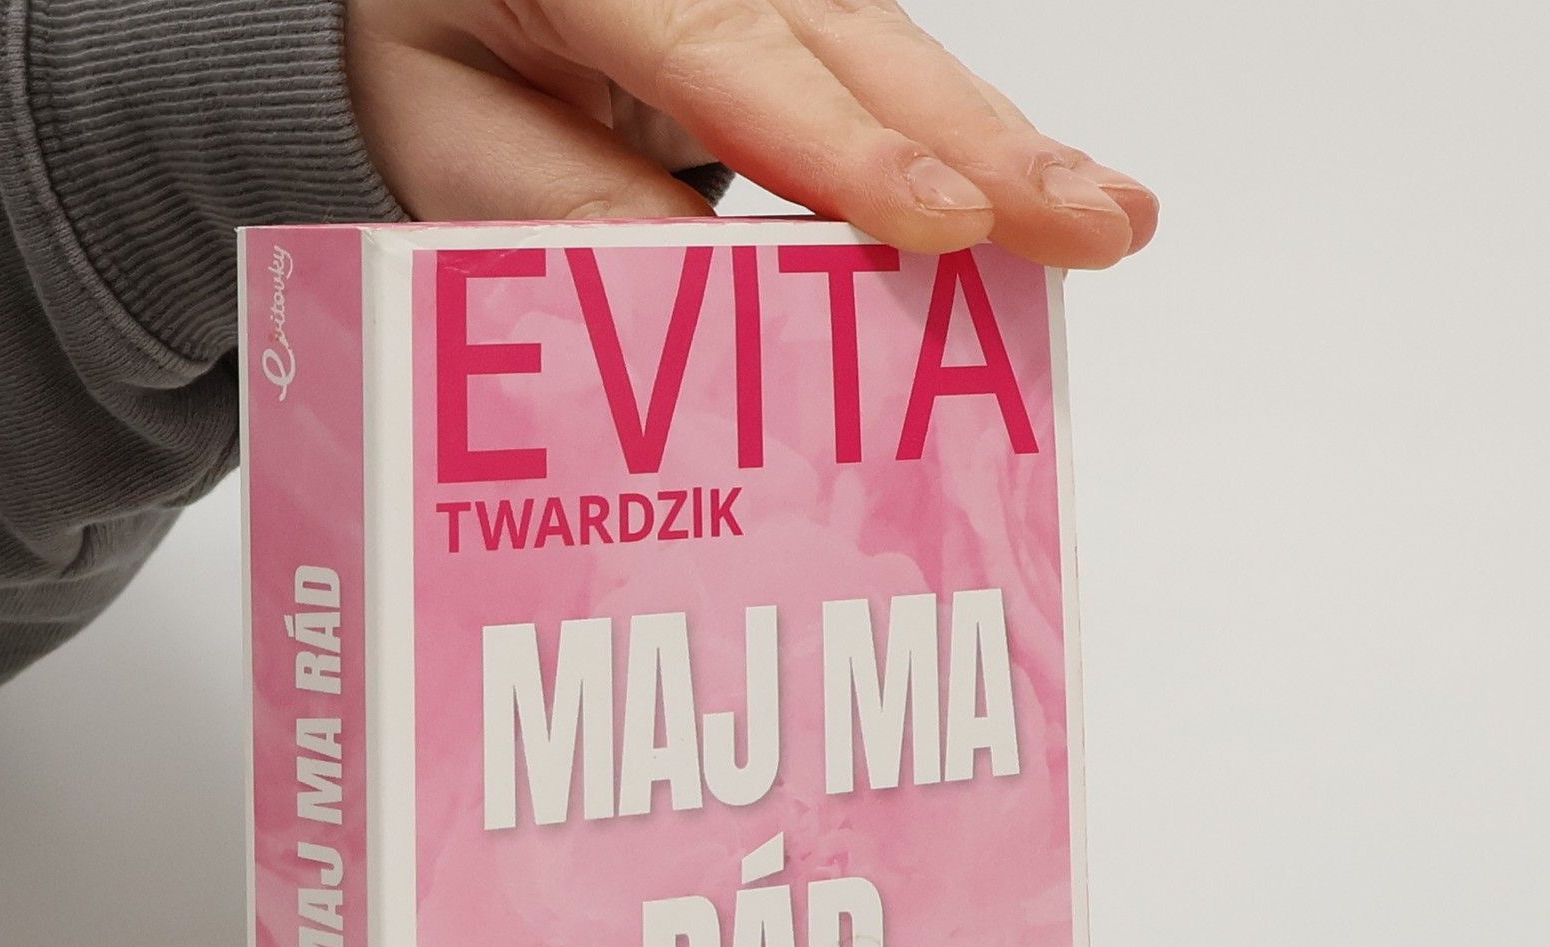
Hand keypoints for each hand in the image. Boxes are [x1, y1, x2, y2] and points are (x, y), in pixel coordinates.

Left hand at [345, 0, 1155, 265]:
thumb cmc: (443, 71)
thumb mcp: (466, 157)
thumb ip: (583, 217)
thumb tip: (724, 311)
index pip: (730, 55)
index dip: (845, 149)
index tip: (944, 224)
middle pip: (849, 43)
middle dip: (979, 145)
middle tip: (1090, 225)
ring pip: (891, 49)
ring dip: (1004, 142)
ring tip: (1106, 217)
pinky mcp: (800, 1)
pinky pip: (886, 66)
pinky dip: (967, 136)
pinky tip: (1044, 185)